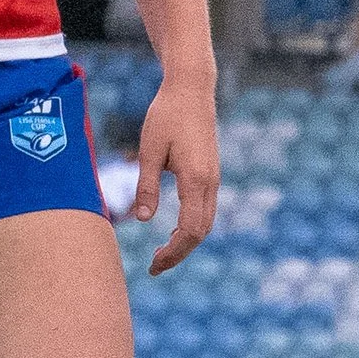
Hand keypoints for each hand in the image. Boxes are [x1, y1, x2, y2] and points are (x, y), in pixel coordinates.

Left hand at [134, 72, 219, 272]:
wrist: (192, 89)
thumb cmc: (166, 116)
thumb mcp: (149, 151)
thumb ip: (146, 186)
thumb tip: (144, 220)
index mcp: (196, 179)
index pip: (189, 230)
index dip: (173, 252)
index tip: (153, 266)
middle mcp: (210, 182)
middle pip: (201, 231)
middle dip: (179, 253)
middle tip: (154, 268)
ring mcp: (214, 178)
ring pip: (206, 222)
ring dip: (186, 241)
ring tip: (162, 254)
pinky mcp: (211, 173)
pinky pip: (205, 209)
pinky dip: (191, 227)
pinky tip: (173, 232)